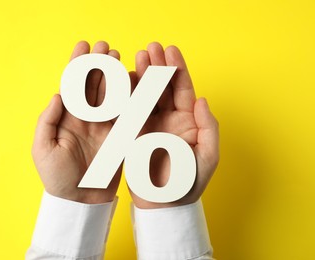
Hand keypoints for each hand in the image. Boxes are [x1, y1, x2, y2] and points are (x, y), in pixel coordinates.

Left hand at [31, 41, 121, 203]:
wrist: (80, 201)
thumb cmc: (57, 178)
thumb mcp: (43, 149)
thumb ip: (48, 121)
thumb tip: (58, 95)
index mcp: (66, 119)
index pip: (73, 86)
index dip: (77, 66)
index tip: (83, 46)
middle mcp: (86, 118)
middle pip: (93, 85)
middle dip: (98, 65)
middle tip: (105, 46)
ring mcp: (104, 126)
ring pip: (111, 94)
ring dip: (114, 75)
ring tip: (118, 57)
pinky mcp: (119, 136)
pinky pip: (125, 113)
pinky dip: (130, 96)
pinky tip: (133, 80)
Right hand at [129, 42, 218, 208]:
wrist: (163, 204)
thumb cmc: (188, 183)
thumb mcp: (207, 157)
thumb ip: (208, 128)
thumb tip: (203, 100)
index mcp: (189, 122)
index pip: (183, 90)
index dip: (177, 69)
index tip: (170, 51)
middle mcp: (170, 119)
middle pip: (164, 87)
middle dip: (158, 66)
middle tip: (150, 48)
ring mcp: (151, 125)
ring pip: (146, 94)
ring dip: (142, 75)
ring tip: (137, 57)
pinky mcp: (134, 132)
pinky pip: (131, 109)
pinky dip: (128, 94)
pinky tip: (125, 79)